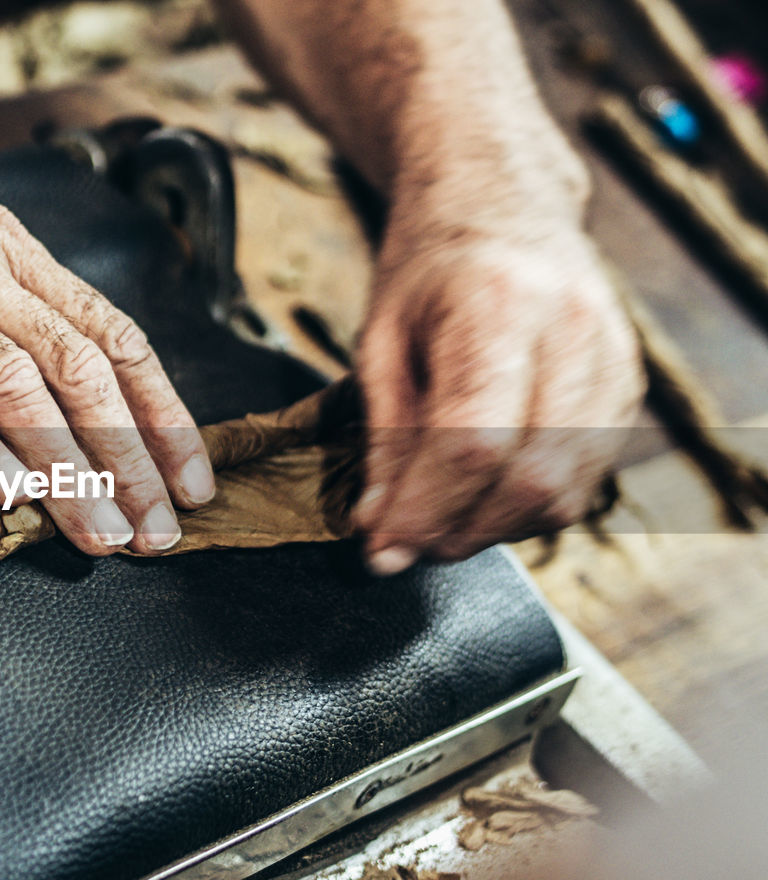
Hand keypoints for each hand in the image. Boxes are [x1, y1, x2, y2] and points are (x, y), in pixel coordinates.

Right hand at [0, 93, 213, 555]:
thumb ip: (2, 278)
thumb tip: (66, 349)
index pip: (108, 333)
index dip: (160, 410)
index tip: (189, 474)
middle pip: (75, 368)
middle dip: (129, 456)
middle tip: (159, 527)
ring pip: (7, 383)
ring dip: (65, 468)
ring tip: (100, 530)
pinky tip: (2, 493)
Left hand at [352, 222, 644, 573]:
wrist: (503, 206)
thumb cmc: (432, 268)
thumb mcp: (380, 338)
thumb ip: (383, 434)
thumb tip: (377, 524)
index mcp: (500, 306)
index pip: (472, 441)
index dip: (424, 510)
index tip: (380, 548)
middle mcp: (572, 333)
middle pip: (527, 478)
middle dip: (456, 531)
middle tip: (403, 543)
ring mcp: (613, 361)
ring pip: (564, 492)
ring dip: (491, 529)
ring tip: (437, 522)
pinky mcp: (628, 388)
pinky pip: (585, 481)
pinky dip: (527, 509)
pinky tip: (482, 499)